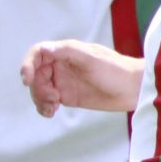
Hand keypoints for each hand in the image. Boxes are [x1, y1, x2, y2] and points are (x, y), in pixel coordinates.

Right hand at [21, 39, 142, 116]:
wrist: (133, 89)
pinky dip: (44, 107)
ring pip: (40, 89)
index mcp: (65, 52)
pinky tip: (51, 112)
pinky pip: (48, 101)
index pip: (37, 54)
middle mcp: (61, 65)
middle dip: (38, 88)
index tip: (27, 81)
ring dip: (40, 99)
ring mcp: (63, 81)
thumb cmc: (115, 70)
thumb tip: (44, 49)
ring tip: (52, 108)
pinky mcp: (67, 96)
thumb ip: (67, 52)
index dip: (27, 65)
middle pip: (36, 74)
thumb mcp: (91, 58)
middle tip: (52, 99)